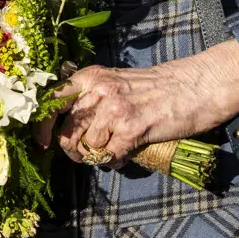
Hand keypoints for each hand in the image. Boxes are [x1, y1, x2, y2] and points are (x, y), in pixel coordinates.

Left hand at [41, 40, 238, 165]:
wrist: (195, 85)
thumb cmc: (157, 86)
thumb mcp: (117, 81)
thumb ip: (92, 97)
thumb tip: (68, 128)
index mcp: (91, 76)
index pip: (51, 101)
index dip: (43, 126)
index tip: (44, 142)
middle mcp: (99, 90)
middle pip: (67, 132)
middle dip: (74, 150)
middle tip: (88, 153)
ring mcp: (114, 109)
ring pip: (87, 148)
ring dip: (97, 156)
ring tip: (114, 149)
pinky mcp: (131, 128)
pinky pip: (109, 156)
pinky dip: (115, 161)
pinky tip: (126, 153)